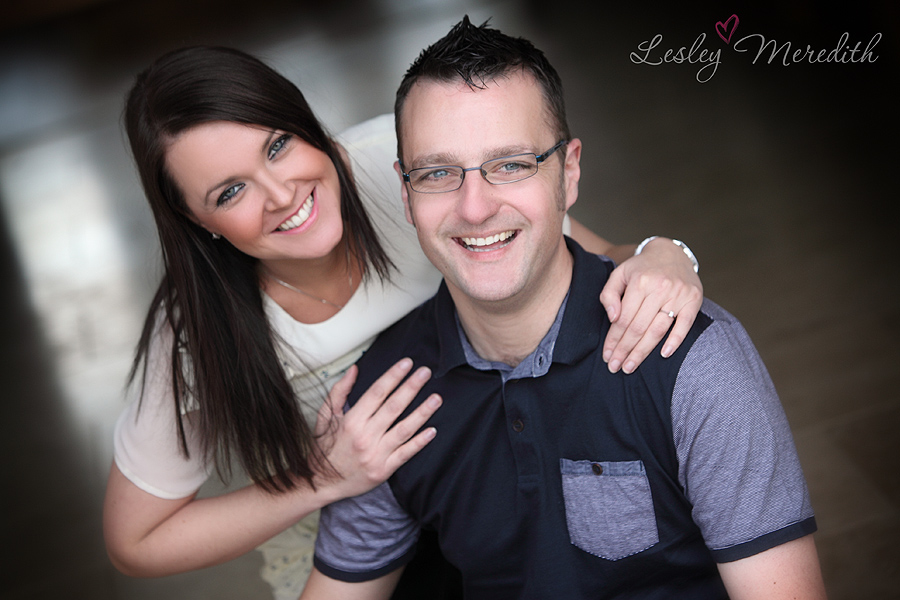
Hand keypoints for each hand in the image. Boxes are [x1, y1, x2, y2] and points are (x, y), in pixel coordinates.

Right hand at [314, 358, 440, 499]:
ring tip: (436, 398)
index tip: (407, 363)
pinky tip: (432, 430)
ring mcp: (376, 454)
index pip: (377, 393)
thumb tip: (354, 369)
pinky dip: (419, 442)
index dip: (393, 376)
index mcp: (351, 421)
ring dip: (422, 412)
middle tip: (426, 372)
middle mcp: (365, 436)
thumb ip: (339, 391)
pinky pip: (405, 454)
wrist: (322, 482)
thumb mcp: (326, 417)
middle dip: (412, 387)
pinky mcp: (383, 470)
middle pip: (393, 407)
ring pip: (404, 429)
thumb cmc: (325, 447)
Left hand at [599, 237, 702, 373]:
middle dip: (625, 350)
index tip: (607, 355)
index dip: (614, 340)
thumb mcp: (619, 274)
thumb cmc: (641, 268)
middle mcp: (659, 288)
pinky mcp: (693, 299)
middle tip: (615, 367)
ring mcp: (678, 294)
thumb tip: (613, 318)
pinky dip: (675, 341)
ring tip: (630, 366)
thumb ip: (609, 294)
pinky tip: (663, 354)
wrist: (671, 252)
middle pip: (638, 327)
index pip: (623, 319)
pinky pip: (684, 325)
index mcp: (639, 282)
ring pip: (658, 329)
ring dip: (643, 351)